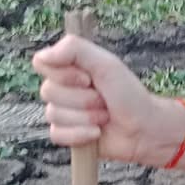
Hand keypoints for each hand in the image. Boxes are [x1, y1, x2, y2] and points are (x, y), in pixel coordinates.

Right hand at [32, 34, 171, 163]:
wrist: (144, 128)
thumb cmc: (128, 94)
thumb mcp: (106, 64)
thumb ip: (74, 50)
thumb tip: (41, 56)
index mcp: (69, 68)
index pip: (41, 63)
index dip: (63, 74)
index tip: (87, 78)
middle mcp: (62, 88)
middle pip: (48, 91)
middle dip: (82, 98)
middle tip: (103, 100)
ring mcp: (63, 112)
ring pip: (54, 114)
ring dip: (85, 117)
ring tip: (104, 116)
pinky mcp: (66, 135)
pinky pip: (57, 134)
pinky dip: (80, 134)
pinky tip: (96, 133)